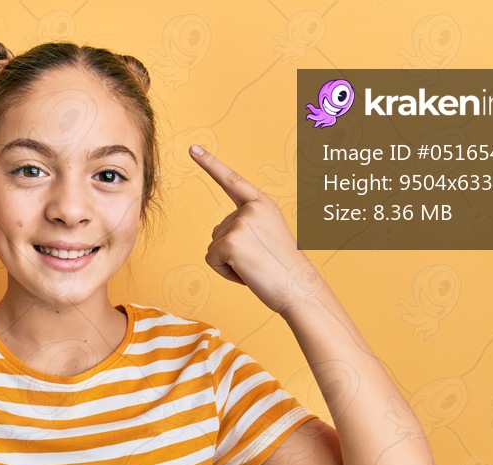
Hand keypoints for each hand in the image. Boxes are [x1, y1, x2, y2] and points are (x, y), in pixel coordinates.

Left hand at [190, 144, 320, 313]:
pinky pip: (211, 259)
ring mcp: (240, 223)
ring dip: (229, 263)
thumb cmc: (284, 269)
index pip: (232, 180)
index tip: (193, 148)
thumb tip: (222, 238)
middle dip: (232, 251)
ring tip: (256, 267)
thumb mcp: (268, 236)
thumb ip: (247, 227)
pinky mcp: (229, 242)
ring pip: (214, 246)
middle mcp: (251, 208)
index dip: (210, 164)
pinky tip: (247, 273)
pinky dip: (225, 272)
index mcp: (262, 204)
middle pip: (219, 230)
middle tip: (259, 261)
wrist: (299, 288)